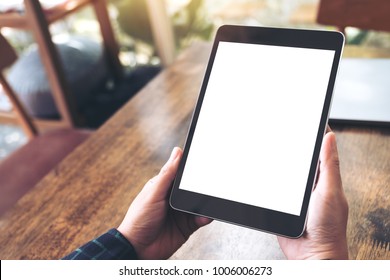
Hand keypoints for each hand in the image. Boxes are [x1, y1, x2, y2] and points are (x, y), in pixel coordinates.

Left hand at [117, 147, 210, 258]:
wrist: (138, 249)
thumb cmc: (138, 219)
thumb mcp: (153, 193)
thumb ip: (167, 174)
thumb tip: (177, 152)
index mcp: (164, 186)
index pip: (181, 172)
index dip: (191, 167)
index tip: (204, 161)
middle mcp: (173, 198)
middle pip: (192, 187)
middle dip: (201, 186)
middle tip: (209, 184)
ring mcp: (181, 212)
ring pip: (199, 202)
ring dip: (205, 202)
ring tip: (209, 201)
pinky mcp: (187, 226)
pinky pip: (201, 218)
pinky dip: (205, 216)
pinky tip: (205, 216)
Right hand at [278, 130, 348, 258]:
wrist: (311, 255)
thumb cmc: (328, 228)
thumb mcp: (330, 192)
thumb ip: (329, 166)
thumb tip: (330, 137)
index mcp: (324, 178)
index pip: (319, 150)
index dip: (314, 134)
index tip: (306, 118)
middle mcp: (310, 185)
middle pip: (299, 159)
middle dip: (291, 145)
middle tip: (281, 127)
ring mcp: (295, 195)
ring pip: (284, 173)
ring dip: (277, 162)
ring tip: (266, 144)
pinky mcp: (282, 204)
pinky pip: (273, 188)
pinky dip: (268, 180)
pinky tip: (261, 171)